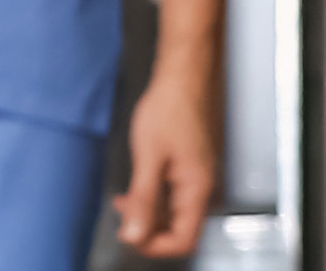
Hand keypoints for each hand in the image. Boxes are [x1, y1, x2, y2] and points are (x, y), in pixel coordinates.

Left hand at [116, 66, 220, 255]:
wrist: (184, 78)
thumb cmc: (170, 108)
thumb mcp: (148, 156)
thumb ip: (143, 198)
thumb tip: (134, 234)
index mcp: (197, 189)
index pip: (184, 241)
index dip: (155, 246)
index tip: (128, 236)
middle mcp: (204, 188)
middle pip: (181, 231)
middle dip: (148, 230)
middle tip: (121, 215)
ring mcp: (199, 179)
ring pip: (176, 215)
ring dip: (149, 214)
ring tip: (123, 201)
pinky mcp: (192, 169)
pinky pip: (175, 198)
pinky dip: (154, 199)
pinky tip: (136, 189)